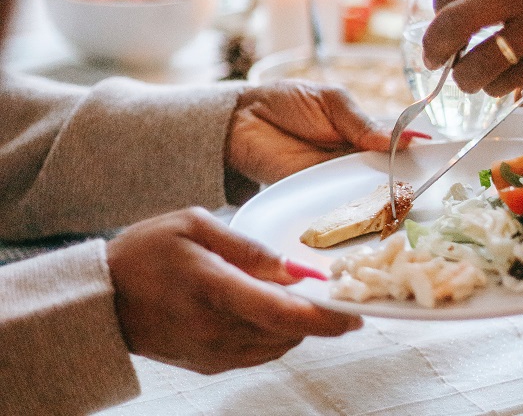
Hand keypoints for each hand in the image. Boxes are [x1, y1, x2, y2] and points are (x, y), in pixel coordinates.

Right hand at [106, 208, 361, 373]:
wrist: (100, 298)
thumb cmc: (146, 252)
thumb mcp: (195, 225)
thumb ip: (250, 248)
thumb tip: (295, 270)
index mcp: (212, 288)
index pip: (280, 312)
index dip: (323, 318)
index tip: (354, 314)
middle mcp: (214, 328)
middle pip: (286, 333)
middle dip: (318, 317)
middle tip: (334, 296)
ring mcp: (210, 352)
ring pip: (277, 345)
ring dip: (296, 325)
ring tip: (294, 297)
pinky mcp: (208, 364)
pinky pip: (258, 353)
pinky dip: (274, 335)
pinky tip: (266, 310)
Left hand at [226, 81, 426, 191]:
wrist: (241, 122)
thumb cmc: (287, 102)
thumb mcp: (332, 102)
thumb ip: (364, 124)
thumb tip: (403, 140)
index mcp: (364, 134)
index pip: (399, 147)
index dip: (420, 156)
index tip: (446, 162)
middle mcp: (356, 160)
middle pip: (390, 176)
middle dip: (410, 182)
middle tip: (435, 188)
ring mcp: (338, 181)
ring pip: (370, 194)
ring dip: (388, 199)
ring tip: (413, 203)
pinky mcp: (317, 198)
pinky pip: (343, 206)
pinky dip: (359, 211)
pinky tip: (378, 214)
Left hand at [421, 0, 522, 96]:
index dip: (438, 7)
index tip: (442, 18)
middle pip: (458, 22)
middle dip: (435, 47)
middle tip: (434, 58)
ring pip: (486, 63)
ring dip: (469, 77)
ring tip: (471, 77)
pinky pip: (519, 81)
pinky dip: (503, 86)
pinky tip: (504, 81)